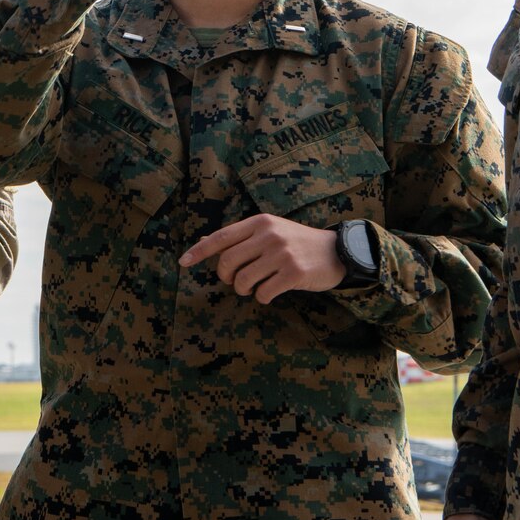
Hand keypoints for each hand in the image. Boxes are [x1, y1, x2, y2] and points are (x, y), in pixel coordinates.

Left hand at [179, 213, 343, 302]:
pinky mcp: (293, 273)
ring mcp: (281, 254)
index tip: (183, 262)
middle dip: (225, 277)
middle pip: (228, 261)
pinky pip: (263, 293)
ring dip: (243, 290)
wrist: (336, 252)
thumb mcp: (269, 231)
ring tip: (253, 287)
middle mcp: (268, 235)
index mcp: (259, 222)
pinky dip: (262, 297)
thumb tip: (204, 241)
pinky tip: (270, 292)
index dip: (200, 251)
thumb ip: (240, 237)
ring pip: (243, 280)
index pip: (221, 237)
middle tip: (233, 282)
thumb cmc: (296, 243)